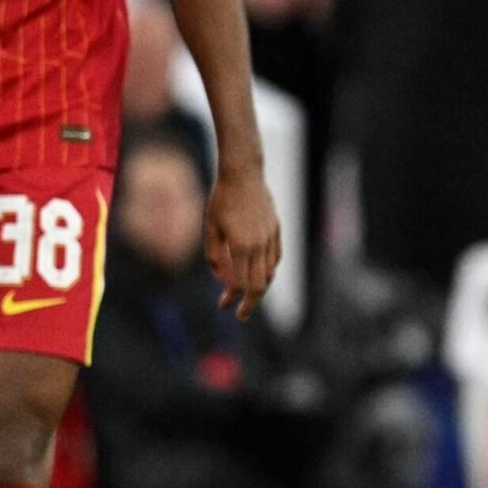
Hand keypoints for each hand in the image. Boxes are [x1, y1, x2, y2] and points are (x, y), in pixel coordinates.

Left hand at [205, 166, 280, 319]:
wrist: (244, 173)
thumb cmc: (221, 199)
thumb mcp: (210, 227)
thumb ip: (214, 255)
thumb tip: (221, 277)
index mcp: (240, 246)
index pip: (238, 283)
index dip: (230, 298)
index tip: (223, 305)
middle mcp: (259, 245)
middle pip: (258, 285)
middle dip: (249, 303)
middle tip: (241, 315)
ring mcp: (270, 238)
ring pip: (269, 273)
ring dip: (259, 288)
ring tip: (249, 295)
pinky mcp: (276, 229)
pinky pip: (276, 258)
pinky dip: (268, 271)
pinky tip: (261, 274)